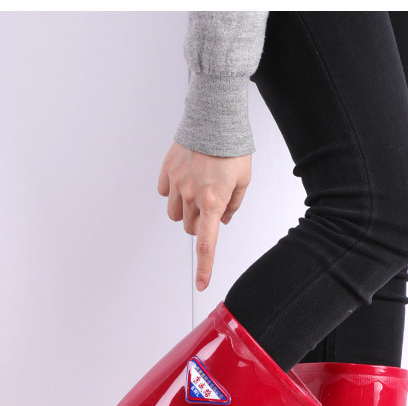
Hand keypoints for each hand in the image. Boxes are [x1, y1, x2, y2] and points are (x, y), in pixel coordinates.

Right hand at [157, 142, 251, 290]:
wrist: (214, 117)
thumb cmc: (233, 148)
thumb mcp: (244, 180)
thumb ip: (234, 205)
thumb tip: (224, 220)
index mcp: (214, 202)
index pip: (207, 244)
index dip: (204, 267)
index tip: (202, 285)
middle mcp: (192, 196)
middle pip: (190, 228)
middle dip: (200, 224)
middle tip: (210, 206)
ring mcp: (176, 183)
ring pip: (174, 214)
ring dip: (185, 212)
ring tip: (196, 192)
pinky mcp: (166, 170)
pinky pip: (164, 193)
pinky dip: (172, 193)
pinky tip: (184, 179)